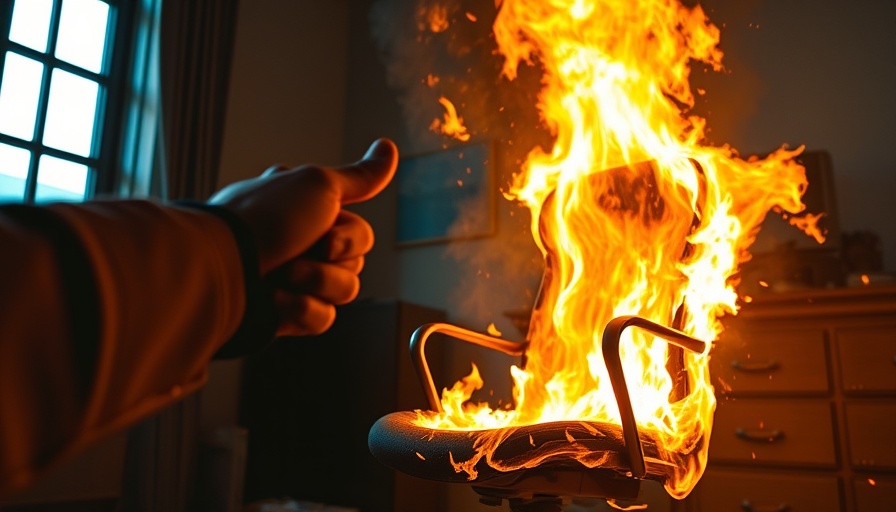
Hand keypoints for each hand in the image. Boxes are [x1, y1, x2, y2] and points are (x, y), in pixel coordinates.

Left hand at [210, 139, 397, 335]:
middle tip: (303, 249)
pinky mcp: (285, 312)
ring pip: (344, 290)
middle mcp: (301, 241)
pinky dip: (303, 309)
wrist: (221, 268)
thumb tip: (390, 148)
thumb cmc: (266, 219)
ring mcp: (293, 279)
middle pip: (356, 261)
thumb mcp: (319, 186)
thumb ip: (360, 177)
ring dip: (317, 282)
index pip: (360, 231)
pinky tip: (277, 299)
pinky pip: (323, 318)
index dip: (349, 234)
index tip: (324, 224)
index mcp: (307, 210)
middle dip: (334, 259)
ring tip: (283, 275)